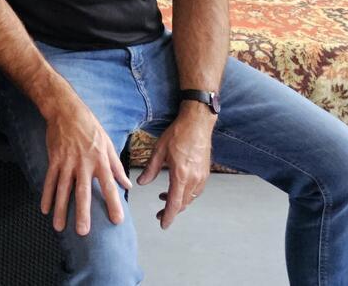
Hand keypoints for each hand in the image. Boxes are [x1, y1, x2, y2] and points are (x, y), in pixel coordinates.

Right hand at [42, 95, 132, 235]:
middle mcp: (83, 163)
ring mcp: (66, 162)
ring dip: (60, 209)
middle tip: (82, 231)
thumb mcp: (108, 144)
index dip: (113, 203)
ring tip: (59, 227)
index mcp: (100, 160)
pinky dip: (46, 195)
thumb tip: (127, 185)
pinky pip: (49, 180)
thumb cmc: (90, 126)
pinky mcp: (54, 159)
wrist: (66, 110)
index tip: (117, 220)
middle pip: (82, 192)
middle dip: (82, 212)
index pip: (109, 186)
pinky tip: (44, 209)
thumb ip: (117, 166)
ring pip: (62, 189)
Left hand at [136, 108, 214, 228]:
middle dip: (171, 211)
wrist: (198, 123)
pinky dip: (186, 194)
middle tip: (158, 214)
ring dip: (178, 202)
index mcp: (181, 174)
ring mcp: (202, 177)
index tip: (162, 224)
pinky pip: (196, 191)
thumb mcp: (159, 150)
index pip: (174, 202)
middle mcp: (194, 179)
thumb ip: (151, 169)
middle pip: (183, 203)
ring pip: (190, 198)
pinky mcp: (205, 173)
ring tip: (164, 198)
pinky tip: (177, 188)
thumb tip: (141, 183)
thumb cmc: (178, 134)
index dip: (168, 215)